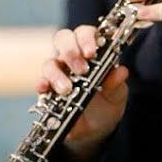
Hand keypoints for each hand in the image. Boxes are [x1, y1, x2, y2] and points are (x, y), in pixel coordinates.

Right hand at [36, 26, 129, 161]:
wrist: (97, 128)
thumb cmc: (108, 102)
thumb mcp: (117, 93)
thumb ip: (116, 82)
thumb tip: (120, 71)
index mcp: (91, 51)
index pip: (85, 33)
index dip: (87, 38)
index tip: (92, 52)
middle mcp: (72, 58)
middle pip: (63, 39)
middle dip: (70, 51)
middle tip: (81, 69)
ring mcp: (58, 72)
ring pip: (50, 62)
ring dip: (57, 73)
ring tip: (67, 89)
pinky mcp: (48, 89)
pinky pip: (40, 82)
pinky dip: (41, 83)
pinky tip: (44, 89)